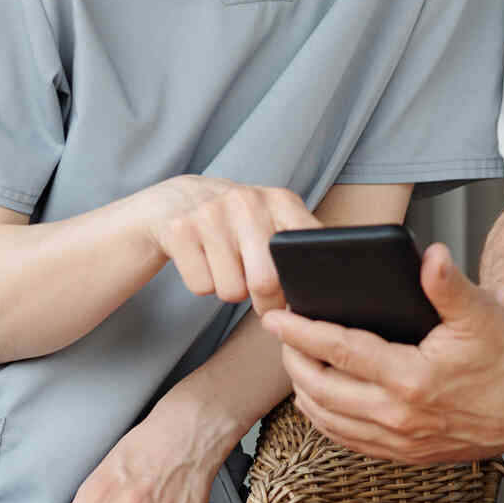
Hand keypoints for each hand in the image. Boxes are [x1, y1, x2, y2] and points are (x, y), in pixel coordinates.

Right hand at [138, 176, 319, 313]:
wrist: (173, 200)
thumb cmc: (234, 220)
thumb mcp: (271, 218)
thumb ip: (300, 245)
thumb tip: (331, 290)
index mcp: (279, 200)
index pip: (307, 250)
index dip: (302, 284)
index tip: (297, 295)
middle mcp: (246, 201)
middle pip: (266, 282)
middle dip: (265, 302)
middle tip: (259, 296)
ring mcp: (210, 213)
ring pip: (232, 290)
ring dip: (229, 290)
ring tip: (224, 265)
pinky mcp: (179, 230)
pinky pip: (201, 286)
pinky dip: (202, 284)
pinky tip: (201, 259)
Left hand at [272, 242, 503, 464]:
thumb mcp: (481, 313)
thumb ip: (446, 284)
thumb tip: (426, 254)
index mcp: (412, 379)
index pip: (338, 351)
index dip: (300, 332)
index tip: (275, 317)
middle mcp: (400, 417)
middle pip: (321, 391)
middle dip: (293, 361)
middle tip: (282, 337)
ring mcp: (403, 442)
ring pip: (330, 422)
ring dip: (306, 392)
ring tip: (297, 363)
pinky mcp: (409, 456)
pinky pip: (351, 442)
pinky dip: (328, 420)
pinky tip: (324, 400)